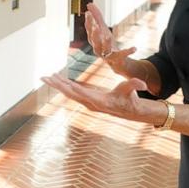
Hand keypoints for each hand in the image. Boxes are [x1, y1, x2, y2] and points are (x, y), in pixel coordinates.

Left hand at [42, 74, 162, 125]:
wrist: (129, 110)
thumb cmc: (130, 99)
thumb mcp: (132, 92)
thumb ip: (135, 86)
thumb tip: (143, 85)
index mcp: (100, 101)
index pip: (85, 94)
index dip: (75, 89)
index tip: (64, 84)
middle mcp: (90, 103)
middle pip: (71, 93)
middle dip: (58, 86)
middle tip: (45, 78)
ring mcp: (87, 101)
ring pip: (69, 92)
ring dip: (57, 85)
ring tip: (45, 77)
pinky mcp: (86, 99)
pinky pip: (72, 91)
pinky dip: (63, 84)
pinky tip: (56, 78)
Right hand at [85, 3, 136, 77]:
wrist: (118, 63)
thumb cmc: (108, 44)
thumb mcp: (103, 30)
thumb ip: (97, 17)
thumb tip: (89, 4)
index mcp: (95, 41)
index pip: (89, 32)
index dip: (88, 23)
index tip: (88, 14)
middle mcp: (99, 49)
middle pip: (95, 42)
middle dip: (95, 35)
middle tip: (96, 26)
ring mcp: (108, 55)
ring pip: (105, 50)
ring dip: (106, 43)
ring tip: (108, 36)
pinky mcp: (118, 59)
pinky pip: (122, 56)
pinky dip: (128, 51)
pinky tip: (135, 47)